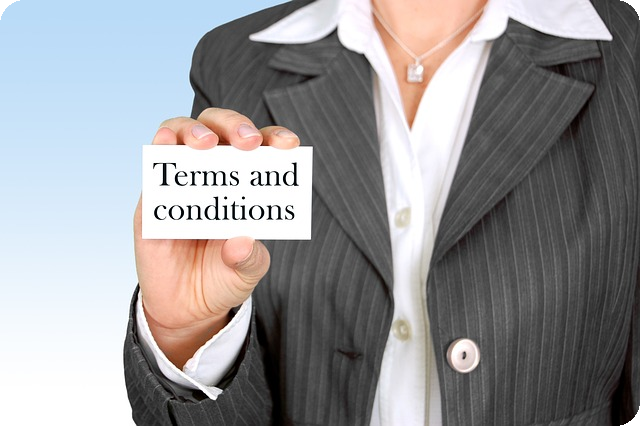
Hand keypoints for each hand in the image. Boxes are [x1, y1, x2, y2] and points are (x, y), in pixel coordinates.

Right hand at [133, 108, 299, 366]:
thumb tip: (242, 240)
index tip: (288, 144)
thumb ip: (249, 258)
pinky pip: (153, 167)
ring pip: (182, 133)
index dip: (274, 138)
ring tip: (205, 144)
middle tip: (248, 142)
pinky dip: (160, 149)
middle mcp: (213, 174)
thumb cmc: (224, 278)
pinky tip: (166, 146)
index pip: (262, 148)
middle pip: (221, 128)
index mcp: (246, 184)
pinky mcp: (152, 198)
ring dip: (193, 130)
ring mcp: (181, 182)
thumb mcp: (247, 272)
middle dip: (235, 126)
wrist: (187, 308)